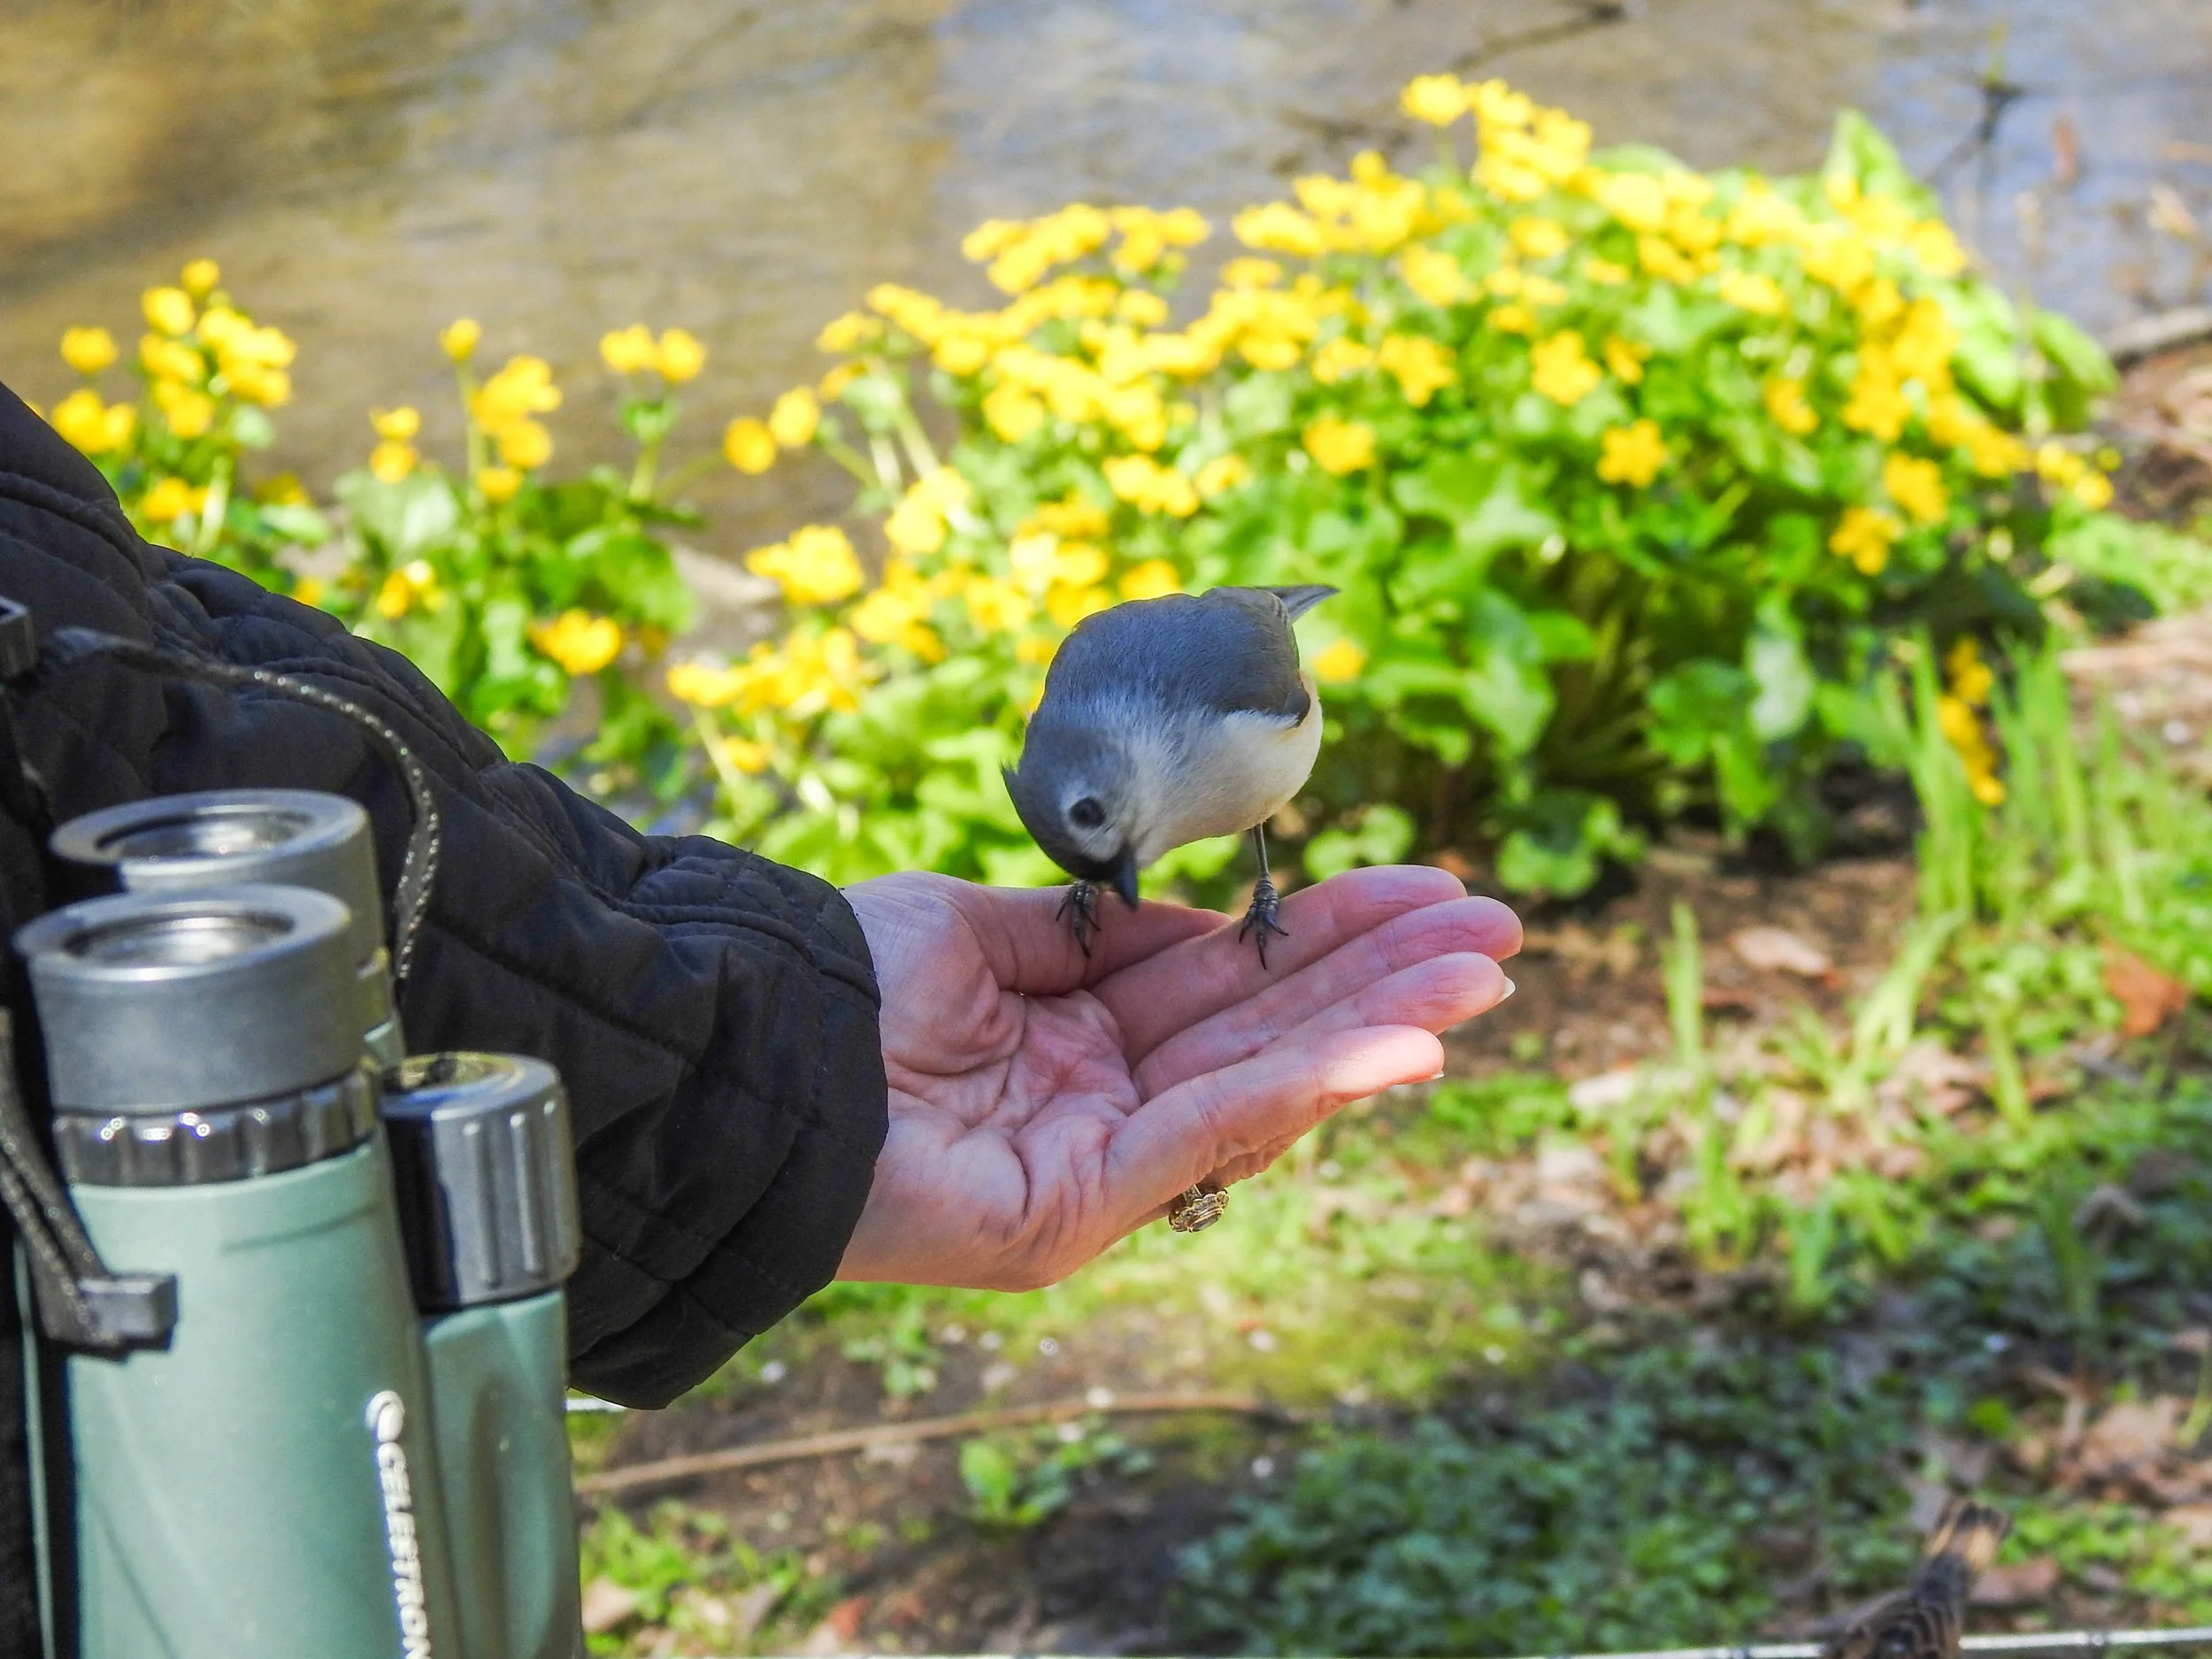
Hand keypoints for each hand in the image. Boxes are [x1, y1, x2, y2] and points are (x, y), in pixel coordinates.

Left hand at [837, 867, 1518, 1288]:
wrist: (754, 1046)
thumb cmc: (846, 984)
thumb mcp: (984, 929)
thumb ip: (1097, 931)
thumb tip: (1200, 918)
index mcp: (1083, 1029)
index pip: (1232, 978)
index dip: (1327, 933)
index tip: (1425, 891)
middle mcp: (1104, 1096)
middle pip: (1270, 1027)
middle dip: (1386, 976)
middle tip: (1499, 933)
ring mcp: (1099, 1160)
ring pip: (1265, 1081)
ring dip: (1381, 1026)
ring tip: (1481, 978)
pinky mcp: (1081, 1210)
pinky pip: (1211, 1134)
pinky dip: (1310, 1088)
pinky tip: (1402, 1046)